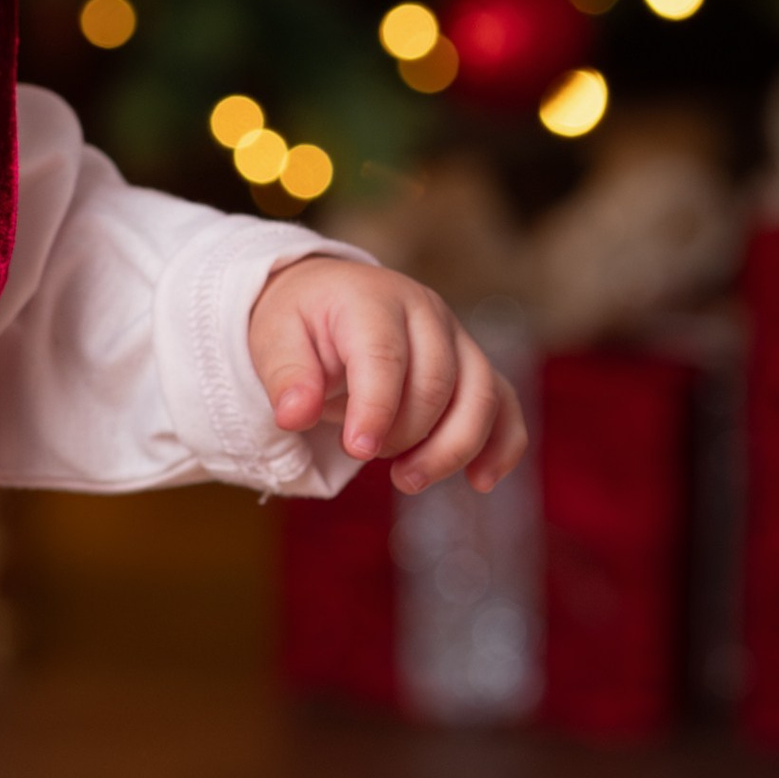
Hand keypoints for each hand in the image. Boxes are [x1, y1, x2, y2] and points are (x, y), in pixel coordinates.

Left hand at [247, 253, 526, 495]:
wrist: (326, 297)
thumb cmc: (300, 322)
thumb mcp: (274, 339)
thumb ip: (286, 376)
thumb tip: (294, 416)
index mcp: (373, 300)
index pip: (385, 356)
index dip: (376, 408)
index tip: (356, 451)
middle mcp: (425, 312)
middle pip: (437, 382)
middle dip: (405, 435)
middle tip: (362, 457)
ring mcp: (457, 338)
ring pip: (482, 396)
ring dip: (451, 449)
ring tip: (408, 480)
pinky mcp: (472, 365)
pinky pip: (505, 404)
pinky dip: (502, 445)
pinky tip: (480, 481)